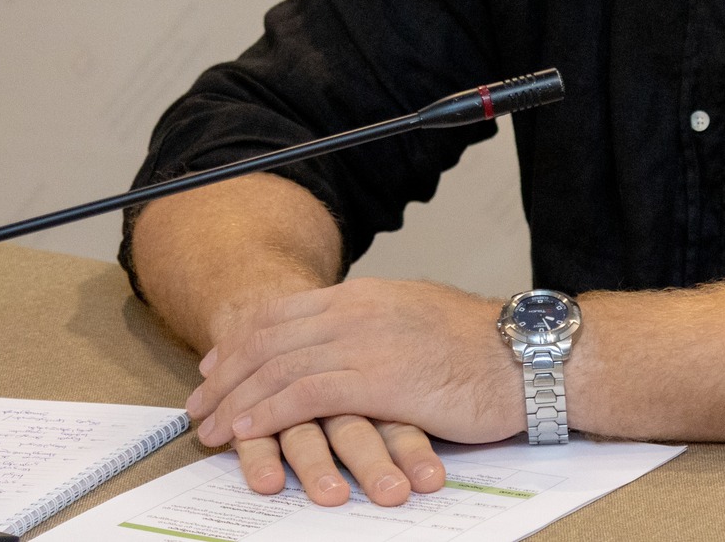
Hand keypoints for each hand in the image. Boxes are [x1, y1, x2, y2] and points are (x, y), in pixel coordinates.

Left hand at [187, 278, 522, 502]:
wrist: (527, 355)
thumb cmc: (482, 347)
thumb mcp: (417, 319)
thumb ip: (377, 326)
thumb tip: (349, 341)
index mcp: (365, 295)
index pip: (283, 312)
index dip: (241, 340)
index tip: (216, 365)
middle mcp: (356, 311)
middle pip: (269, 338)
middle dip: (225, 374)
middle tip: (198, 405)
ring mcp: (365, 342)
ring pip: (278, 366)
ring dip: (236, 399)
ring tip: (210, 427)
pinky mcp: (377, 378)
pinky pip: (305, 394)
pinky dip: (268, 413)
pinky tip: (247, 431)